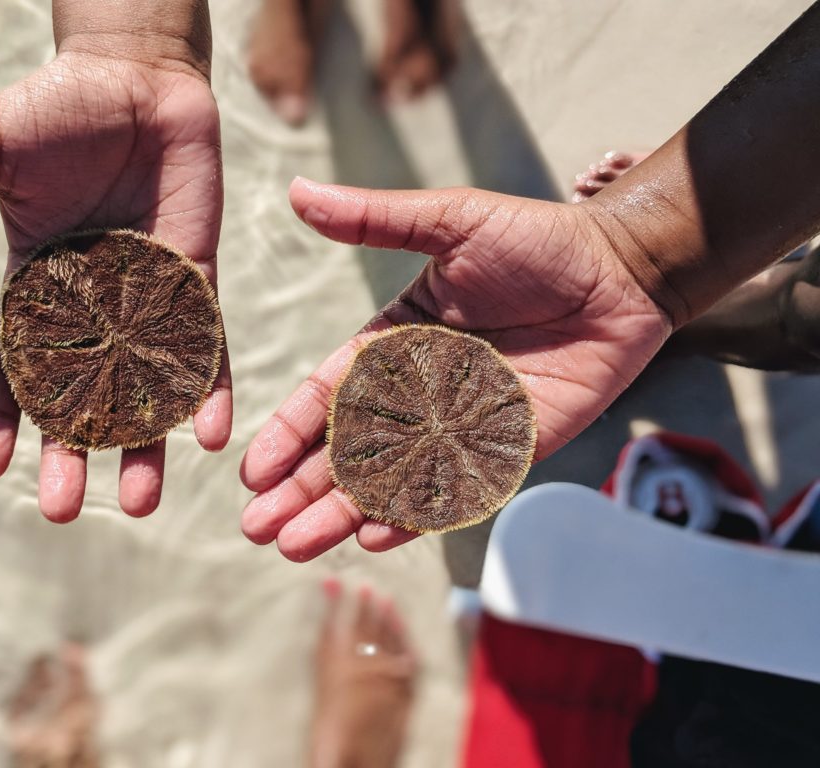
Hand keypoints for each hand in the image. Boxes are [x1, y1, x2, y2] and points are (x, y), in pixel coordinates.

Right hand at [0, 51, 228, 521]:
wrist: (136, 78)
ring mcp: (148, 300)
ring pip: (147, 387)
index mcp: (35, 287)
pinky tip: (212, 433)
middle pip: (80, 397)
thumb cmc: (53, 108)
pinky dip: (210, 388)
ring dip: (146, 444)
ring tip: (144, 500)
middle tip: (65, 510)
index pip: (12, 366)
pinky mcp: (199, 281)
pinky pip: (208, 345)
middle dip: (73, 452)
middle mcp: (92, 308)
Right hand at [240, 178, 671, 560]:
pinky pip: (454, 488)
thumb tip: (297, 190)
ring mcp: (460, 426)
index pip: (327, 396)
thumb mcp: (449, 222)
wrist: (623, 270)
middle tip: (258, 530)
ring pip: (390, 479)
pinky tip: (376, 536)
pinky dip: (416, 514)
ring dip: (343, 513)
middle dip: (301, 490)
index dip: (288, 432)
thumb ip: (374, 220)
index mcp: (393, 343)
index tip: (252, 469)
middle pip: (347, 451)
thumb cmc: (537, 239)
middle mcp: (418, 392)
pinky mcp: (508, 449)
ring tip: (295, 545)